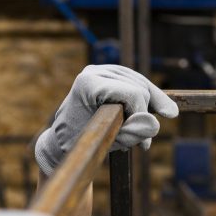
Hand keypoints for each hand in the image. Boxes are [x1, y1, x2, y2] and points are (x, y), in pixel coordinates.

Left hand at [35, 65, 178, 175]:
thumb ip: (129, 134)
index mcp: (88, 84)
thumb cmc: (75, 143)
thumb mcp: (102, 143)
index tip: (144, 144)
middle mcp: (94, 71)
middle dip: (145, 114)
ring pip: (142, 84)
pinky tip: (151, 115)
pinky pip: (137, 83)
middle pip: (140, 88)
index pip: (132, 94)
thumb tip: (154, 125)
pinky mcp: (108, 74)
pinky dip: (146, 101)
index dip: (143, 116)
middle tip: (142, 141)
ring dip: (149, 108)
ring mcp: (101, 70)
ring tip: (146, 132)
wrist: (61, 139)